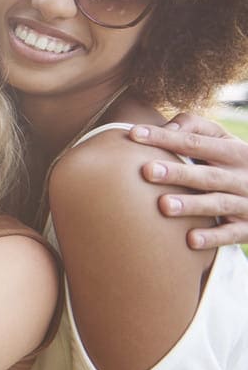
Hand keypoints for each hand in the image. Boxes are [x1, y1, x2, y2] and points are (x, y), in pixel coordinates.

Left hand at [130, 113, 247, 247]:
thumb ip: (194, 128)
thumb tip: (166, 128)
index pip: (195, 142)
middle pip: (207, 175)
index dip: (165, 138)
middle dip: (178, 173)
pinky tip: (190, 241)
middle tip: (147, 171)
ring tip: (163, 206)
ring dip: (191, 205)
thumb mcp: (222, 140)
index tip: (133, 134)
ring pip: (218, 204)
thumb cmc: (231, 162)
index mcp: (234, 152)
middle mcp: (242, 177)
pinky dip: (213, 237)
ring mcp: (247, 203)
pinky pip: (231, 234)